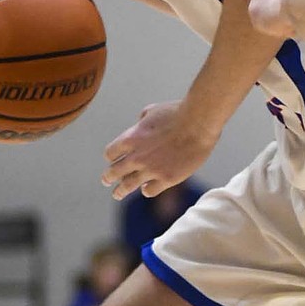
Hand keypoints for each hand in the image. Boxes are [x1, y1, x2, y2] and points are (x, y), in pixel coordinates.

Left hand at [102, 102, 216, 200]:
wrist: (198, 123)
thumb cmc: (178, 113)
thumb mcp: (153, 110)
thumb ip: (142, 120)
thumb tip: (140, 123)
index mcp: (131, 138)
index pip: (111, 153)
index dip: (111, 157)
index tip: (112, 160)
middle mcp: (137, 156)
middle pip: (114, 171)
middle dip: (108, 177)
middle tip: (106, 181)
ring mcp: (151, 169)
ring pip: (128, 185)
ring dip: (120, 191)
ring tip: (117, 194)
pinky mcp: (167, 179)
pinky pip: (150, 190)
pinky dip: (146, 190)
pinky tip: (147, 189)